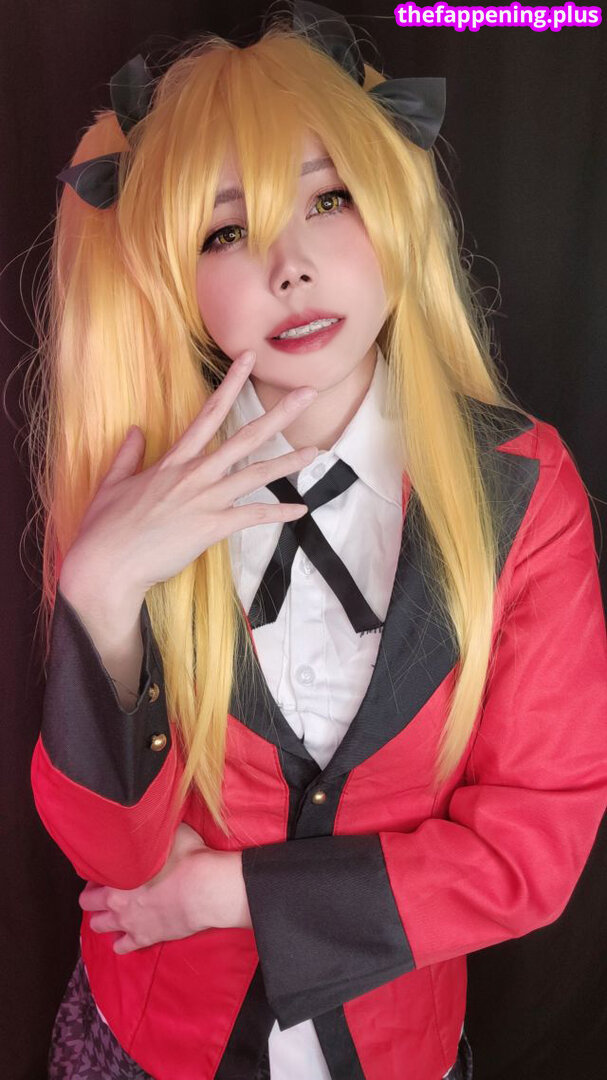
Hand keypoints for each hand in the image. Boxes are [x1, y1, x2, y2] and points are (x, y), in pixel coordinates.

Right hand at [62, 349, 318, 593]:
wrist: (107, 563)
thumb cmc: (105, 527)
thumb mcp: (112, 483)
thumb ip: (127, 455)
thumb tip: (134, 431)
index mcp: (173, 460)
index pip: (209, 413)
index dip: (231, 383)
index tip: (248, 358)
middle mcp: (195, 473)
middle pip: (245, 437)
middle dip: (279, 415)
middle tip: (308, 394)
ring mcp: (205, 499)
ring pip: (256, 474)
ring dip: (288, 462)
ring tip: (314, 451)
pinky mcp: (211, 527)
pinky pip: (252, 516)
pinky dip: (278, 513)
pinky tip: (300, 510)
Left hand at [79, 823, 251, 953]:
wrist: (205, 891)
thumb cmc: (188, 859)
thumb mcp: (170, 834)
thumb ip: (156, 833)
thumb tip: (155, 822)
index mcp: (118, 874)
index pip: (91, 875)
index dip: (97, 871)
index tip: (107, 867)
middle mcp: (116, 901)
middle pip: (88, 903)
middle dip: (92, 897)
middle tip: (106, 890)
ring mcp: (129, 923)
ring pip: (98, 926)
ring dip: (102, 919)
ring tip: (113, 912)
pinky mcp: (144, 939)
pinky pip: (121, 947)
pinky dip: (120, 942)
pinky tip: (125, 935)